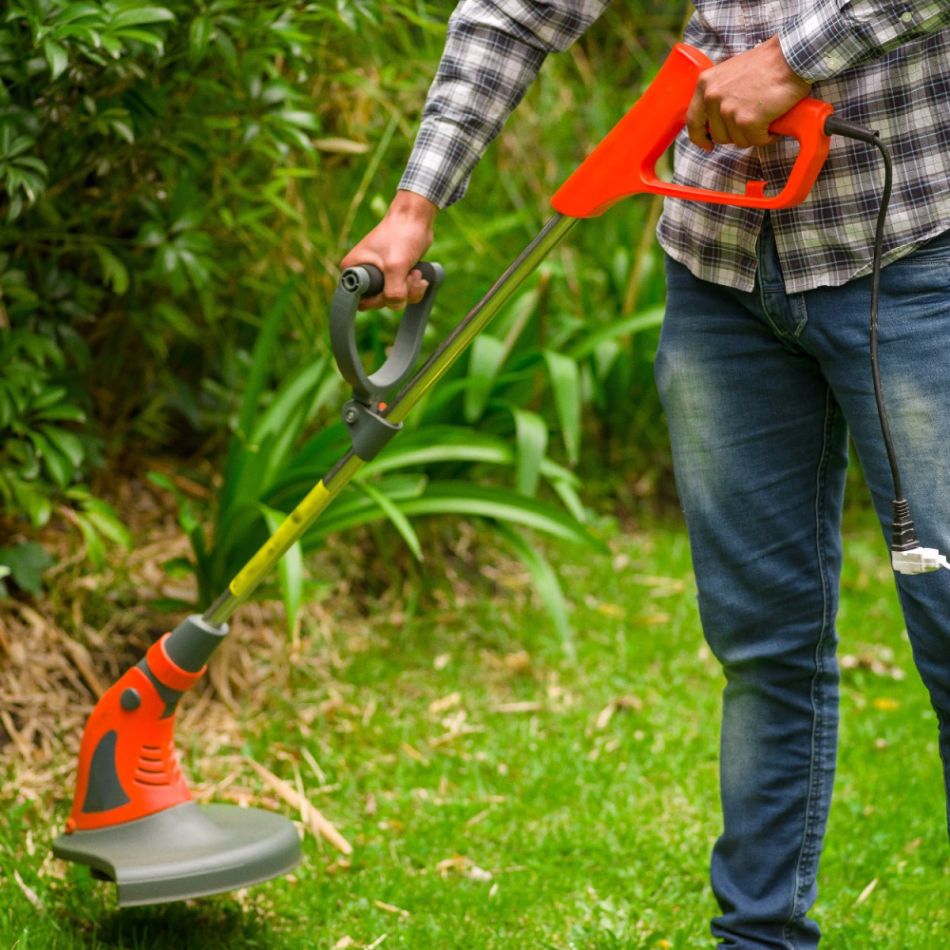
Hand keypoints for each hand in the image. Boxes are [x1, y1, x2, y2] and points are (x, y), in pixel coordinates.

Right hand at [340, 190, 438, 310]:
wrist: (416, 218)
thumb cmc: (402, 235)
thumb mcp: (396, 266)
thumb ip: (394, 291)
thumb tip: (395, 305)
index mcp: (353, 270)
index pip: (361, 301)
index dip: (379, 300)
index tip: (392, 284)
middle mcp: (362, 275)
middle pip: (380, 302)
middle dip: (400, 293)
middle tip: (411, 275)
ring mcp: (377, 276)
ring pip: (394, 299)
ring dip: (410, 290)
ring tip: (417, 273)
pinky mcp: (392, 276)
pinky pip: (402, 294)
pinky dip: (413, 288)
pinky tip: (419, 274)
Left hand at [686, 36, 811, 150]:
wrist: (791, 56)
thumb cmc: (766, 63)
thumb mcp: (730, 73)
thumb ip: (718, 93)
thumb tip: (715, 119)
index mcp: (705, 84)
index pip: (693, 120)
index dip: (699, 137)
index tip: (707, 144)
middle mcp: (713, 97)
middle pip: (719, 135)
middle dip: (736, 133)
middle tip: (753, 120)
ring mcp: (729, 110)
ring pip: (738, 140)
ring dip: (754, 134)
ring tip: (766, 115)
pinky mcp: (747, 121)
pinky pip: (756, 140)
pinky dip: (768, 136)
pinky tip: (774, 121)